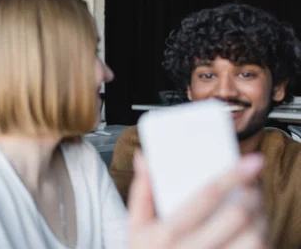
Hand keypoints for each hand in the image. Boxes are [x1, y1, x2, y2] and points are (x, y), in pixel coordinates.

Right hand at [128, 152, 266, 248]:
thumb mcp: (136, 226)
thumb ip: (142, 191)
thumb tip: (144, 159)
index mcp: (167, 234)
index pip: (206, 197)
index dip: (232, 176)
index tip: (250, 162)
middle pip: (236, 217)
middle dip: (251, 195)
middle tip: (252, 184)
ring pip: (253, 238)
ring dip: (259, 217)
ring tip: (253, 206)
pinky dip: (260, 237)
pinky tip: (251, 228)